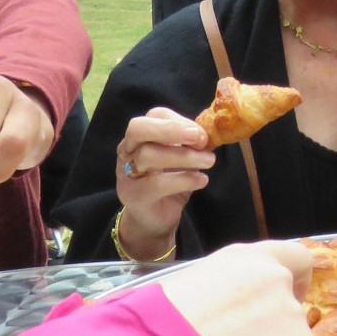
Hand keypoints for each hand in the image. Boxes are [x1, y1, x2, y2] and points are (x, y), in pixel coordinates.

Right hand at [113, 108, 215, 258]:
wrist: (155, 219)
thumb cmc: (170, 183)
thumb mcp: (181, 158)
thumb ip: (190, 144)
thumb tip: (209, 132)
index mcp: (141, 136)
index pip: (154, 116)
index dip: (179, 120)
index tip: (202, 133)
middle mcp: (128, 150)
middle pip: (138, 128)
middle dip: (171, 130)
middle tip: (201, 139)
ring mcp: (127, 173)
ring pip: (148, 155)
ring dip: (185, 156)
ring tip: (209, 162)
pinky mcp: (134, 196)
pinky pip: (157, 184)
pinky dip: (184, 179)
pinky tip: (201, 180)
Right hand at [158, 242, 315, 335]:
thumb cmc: (157, 327)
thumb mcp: (187, 289)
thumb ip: (220, 293)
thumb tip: (219, 315)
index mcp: (249, 260)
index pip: (296, 258)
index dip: (296, 282)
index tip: (286, 300)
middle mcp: (277, 281)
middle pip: (290, 309)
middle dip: (272, 332)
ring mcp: (293, 318)